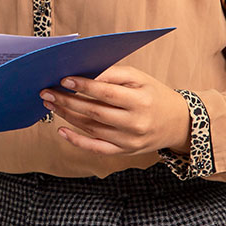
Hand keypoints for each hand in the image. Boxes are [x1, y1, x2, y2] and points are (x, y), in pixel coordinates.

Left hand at [41, 65, 189, 155]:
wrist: (178, 122)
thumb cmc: (153, 95)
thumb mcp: (140, 78)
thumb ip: (114, 74)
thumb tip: (87, 74)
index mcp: (141, 101)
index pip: (107, 93)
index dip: (83, 86)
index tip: (63, 79)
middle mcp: (136, 122)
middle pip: (95, 112)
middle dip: (67, 101)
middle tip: (47, 92)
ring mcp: (130, 140)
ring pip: (92, 129)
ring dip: (67, 116)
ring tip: (50, 104)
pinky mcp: (125, 151)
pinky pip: (97, 149)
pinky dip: (77, 141)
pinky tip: (61, 130)